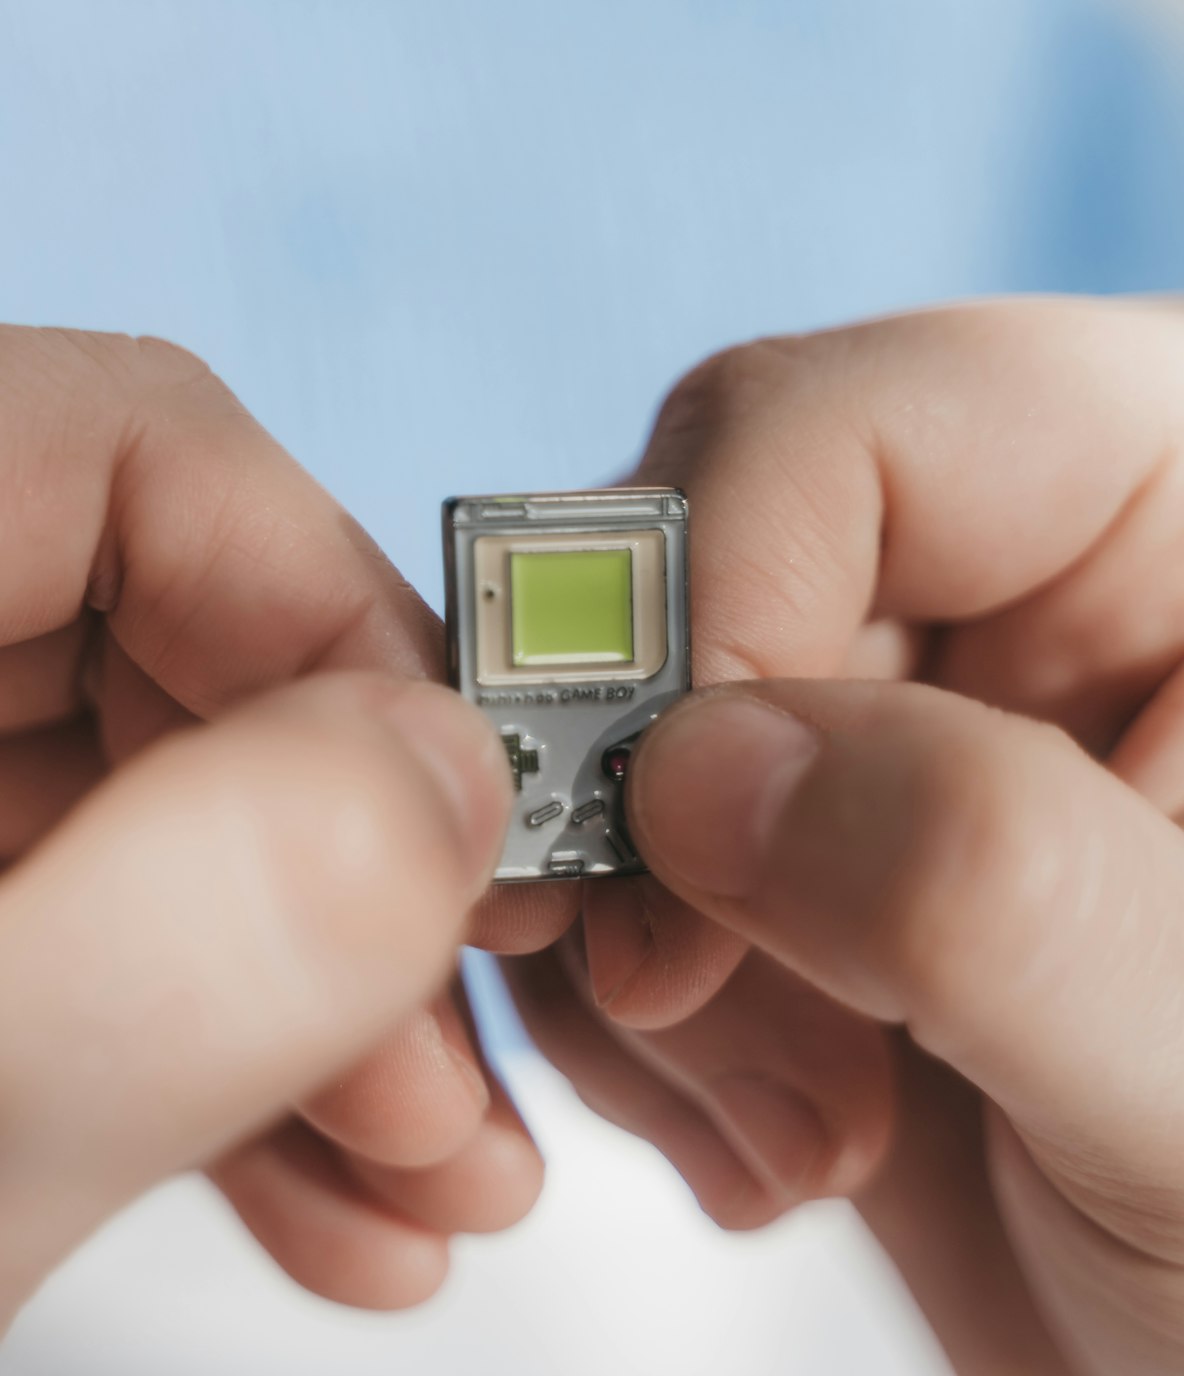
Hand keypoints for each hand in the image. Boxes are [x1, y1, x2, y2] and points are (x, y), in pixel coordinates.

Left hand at [0, 327, 538, 1325]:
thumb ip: (191, 935)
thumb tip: (444, 774)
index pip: (125, 445)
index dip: (331, 611)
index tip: (451, 816)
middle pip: (164, 646)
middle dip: (347, 865)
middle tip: (449, 1048)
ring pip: (151, 808)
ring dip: (314, 995)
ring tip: (424, 1168)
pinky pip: (88, 924)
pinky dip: (217, 1055)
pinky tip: (326, 1188)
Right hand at [505, 300, 1183, 1374]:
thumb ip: (993, 886)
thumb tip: (694, 773)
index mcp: (1167, 503)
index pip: (846, 433)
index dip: (705, 609)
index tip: (669, 843)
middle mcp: (1009, 582)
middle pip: (691, 587)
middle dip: (659, 825)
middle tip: (689, 1009)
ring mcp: (889, 723)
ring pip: (618, 747)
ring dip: (646, 960)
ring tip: (809, 1132)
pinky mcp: (801, 853)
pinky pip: (612, 868)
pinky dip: (637, 1020)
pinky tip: (777, 1135)